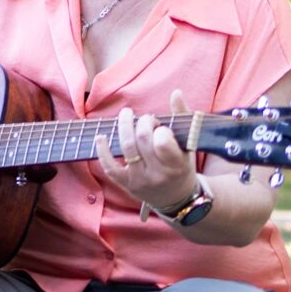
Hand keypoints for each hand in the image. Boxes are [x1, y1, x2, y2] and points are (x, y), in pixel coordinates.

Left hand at [89, 99, 199, 213]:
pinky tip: (101, 136)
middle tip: (146, 120)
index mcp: (176, 164)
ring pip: (127, 149)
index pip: (162, 142)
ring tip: (127, 116)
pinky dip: (103, 151)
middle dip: (143, 122)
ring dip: (124, 126)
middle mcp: (158, 174)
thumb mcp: (189, 145)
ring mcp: (141, 180)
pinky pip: (110, 167)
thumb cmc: (183, 166)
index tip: (161, 127)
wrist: (177, 199)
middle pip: (142, 140)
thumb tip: (176, 92)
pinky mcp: (127, 185)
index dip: (159, 129)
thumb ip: (183, 118)